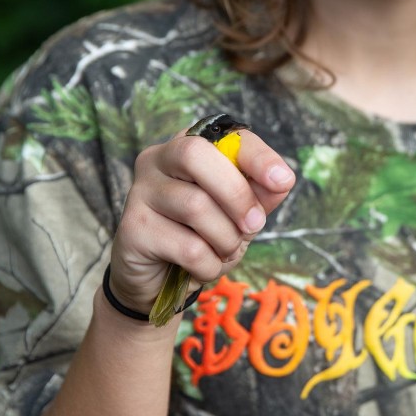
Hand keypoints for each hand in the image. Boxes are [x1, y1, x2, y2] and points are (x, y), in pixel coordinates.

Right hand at [107, 127, 294, 315]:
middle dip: (237, 195)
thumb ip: (259, 194)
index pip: (224, 136)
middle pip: (196, 156)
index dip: (257, 156)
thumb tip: (282, 180)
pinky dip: (209, 264)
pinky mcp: (132, 228)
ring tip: (224, 251)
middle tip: (254, 225)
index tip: (283, 180)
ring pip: (195, 206)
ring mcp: (140, 191)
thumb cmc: (201, 236)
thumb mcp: (237, 214)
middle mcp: (158, 159)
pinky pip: (187, 246)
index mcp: (188, 146)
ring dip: (225, 239)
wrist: (158, 279)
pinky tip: (202, 267)